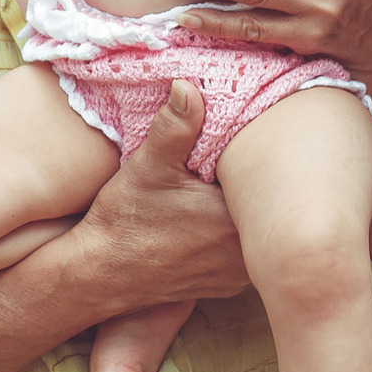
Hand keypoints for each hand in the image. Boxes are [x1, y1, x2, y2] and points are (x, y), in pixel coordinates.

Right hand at [77, 81, 248, 312]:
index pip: (269, 182)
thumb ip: (175, 127)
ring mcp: (238, 274)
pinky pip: (247, 254)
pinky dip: (236, 237)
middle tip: (235, 165)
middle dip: (255, 184)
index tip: (246, 145)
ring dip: (247, 212)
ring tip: (224, 191)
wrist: (101, 274)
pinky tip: (214, 222)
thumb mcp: (148, 167)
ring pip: (259, 232)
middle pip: (268, 208)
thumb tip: (189, 86)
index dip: (258, 159)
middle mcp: (245, 253)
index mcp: (234, 219)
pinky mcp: (228, 285)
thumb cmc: (124, 221)